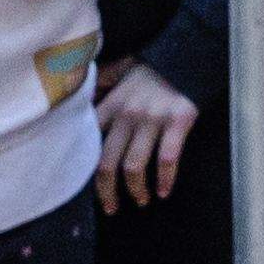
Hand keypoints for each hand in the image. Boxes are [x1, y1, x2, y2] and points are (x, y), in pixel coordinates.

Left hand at [92, 62, 200, 209]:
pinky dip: (166, 179)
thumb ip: (99, 86)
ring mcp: (153, 118)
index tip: (87, 185)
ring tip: (141, 200)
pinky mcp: (178, 121)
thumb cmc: (149, 68)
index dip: (85, 167)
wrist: (185, 55)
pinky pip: (168, 158)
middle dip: (107, 191)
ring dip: (136, 189)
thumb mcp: (118, 71)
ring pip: (134, 166)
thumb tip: (78, 99)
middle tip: (111, 207)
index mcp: (112, 104)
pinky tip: (164, 191)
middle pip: (107, 162)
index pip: (90, 141)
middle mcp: (128, 113)